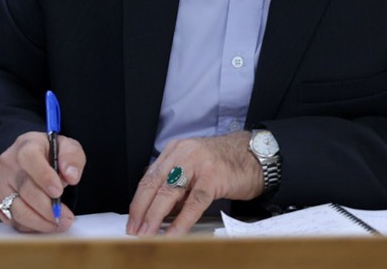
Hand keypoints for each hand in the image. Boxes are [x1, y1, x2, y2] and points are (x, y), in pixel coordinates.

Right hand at [0, 131, 83, 232]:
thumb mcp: (66, 147)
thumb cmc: (48, 154)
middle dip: (48, 208)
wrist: (29, 158)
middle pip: (26, 190)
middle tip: (67, 218)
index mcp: (25, 145)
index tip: (58, 191)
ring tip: (58, 224)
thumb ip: (72, 158)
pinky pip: (12, 220)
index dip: (44, 177)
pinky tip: (43, 223)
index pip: (29, 158)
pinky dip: (30, 226)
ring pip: (18, 209)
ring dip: (41, 222)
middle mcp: (8, 163)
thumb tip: (71, 176)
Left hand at [126, 131, 262, 235]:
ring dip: (154, 217)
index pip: (149, 177)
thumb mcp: (194, 168)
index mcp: (174, 151)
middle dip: (141, 210)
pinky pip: (193, 204)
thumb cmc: (224, 163)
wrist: (254, 155)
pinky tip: (174, 234)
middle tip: (133, 230)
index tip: (132, 219)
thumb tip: (159, 212)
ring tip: (147, 234)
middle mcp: (182, 154)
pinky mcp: (213, 178)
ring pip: (169, 193)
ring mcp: (197, 165)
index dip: (138, 200)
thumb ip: (177, 186)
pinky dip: (181, 222)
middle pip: (154, 184)